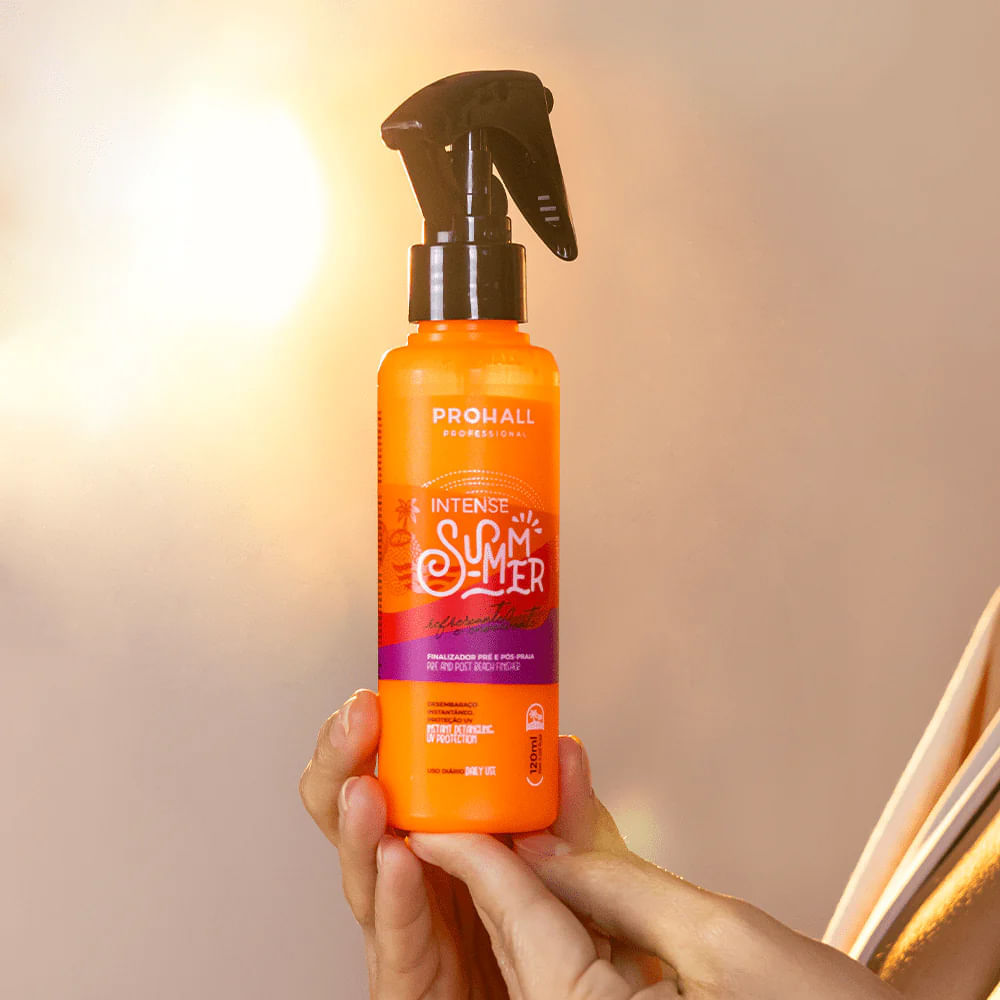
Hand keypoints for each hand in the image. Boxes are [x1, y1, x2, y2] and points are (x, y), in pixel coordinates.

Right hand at [298, 689, 662, 997]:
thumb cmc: (575, 956)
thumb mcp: (583, 875)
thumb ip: (572, 823)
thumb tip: (565, 748)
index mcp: (444, 842)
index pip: (394, 777)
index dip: (380, 735)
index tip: (380, 692)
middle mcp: (414, 881)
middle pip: (357, 814)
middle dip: (347, 761)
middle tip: (359, 717)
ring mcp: (405, 933)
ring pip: (364, 872)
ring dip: (361, 825)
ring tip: (365, 785)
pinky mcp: (408, 986)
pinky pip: (397, 941)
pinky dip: (394, 898)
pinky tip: (396, 858)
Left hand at [410, 820, 903, 999]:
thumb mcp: (722, 939)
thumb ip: (621, 887)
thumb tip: (550, 843)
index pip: (517, 920)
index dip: (473, 854)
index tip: (434, 809)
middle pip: (524, 937)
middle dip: (504, 858)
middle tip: (478, 789)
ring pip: (549, 952)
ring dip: (540, 881)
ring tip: (525, 808)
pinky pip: (579, 972)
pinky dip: (575, 916)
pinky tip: (573, 861)